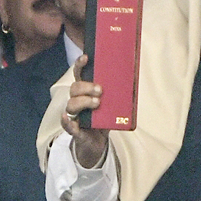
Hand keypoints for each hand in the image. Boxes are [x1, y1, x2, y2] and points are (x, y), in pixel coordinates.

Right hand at [61, 54, 109, 169]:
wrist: (98, 143)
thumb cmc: (105, 119)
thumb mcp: (113, 105)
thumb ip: (118, 93)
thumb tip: (133, 76)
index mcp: (86, 91)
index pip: (79, 74)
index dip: (80, 64)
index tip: (86, 57)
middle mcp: (77, 101)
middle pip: (75, 88)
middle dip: (87, 87)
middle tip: (100, 90)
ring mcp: (75, 115)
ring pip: (71, 104)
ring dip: (83, 102)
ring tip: (97, 103)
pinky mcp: (75, 130)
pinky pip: (67, 125)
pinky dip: (67, 122)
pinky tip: (70, 120)